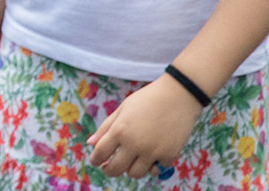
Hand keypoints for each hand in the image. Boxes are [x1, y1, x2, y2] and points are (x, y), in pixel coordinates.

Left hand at [87, 75, 202, 178]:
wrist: (178, 95)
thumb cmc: (147, 99)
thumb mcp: (123, 108)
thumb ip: (106, 127)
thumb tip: (90, 143)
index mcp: (120, 130)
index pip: (100, 153)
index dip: (95, 159)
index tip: (96, 161)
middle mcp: (134, 144)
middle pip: (116, 170)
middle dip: (110, 170)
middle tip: (110, 167)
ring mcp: (152, 152)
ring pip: (135, 173)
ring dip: (132, 168)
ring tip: (134, 157)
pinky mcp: (168, 156)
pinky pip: (156, 169)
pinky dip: (154, 163)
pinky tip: (154, 152)